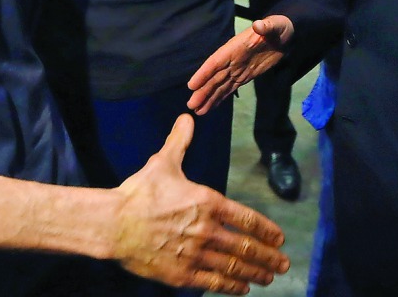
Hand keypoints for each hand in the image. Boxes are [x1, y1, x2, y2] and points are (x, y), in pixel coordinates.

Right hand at [113, 115, 288, 293]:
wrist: (114, 224)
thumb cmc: (139, 192)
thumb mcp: (162, 163)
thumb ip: (180, 142)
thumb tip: (187, 118)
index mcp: (207, 202)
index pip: (247, 219)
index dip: (267, 231)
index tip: (279, 239)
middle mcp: (207, 230)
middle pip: (247, 248)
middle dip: (269, 257)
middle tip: (283, 264)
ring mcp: (196, 255)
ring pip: (234, 268)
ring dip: (255, 274)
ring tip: (268, 278)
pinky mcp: (182, 274)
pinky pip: (214, 283)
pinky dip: (232, 287)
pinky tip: (242, 289)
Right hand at [186, 16, 293, 114]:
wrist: (285, 35)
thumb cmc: (278, 28)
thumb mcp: (274, 25)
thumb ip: (266, 26)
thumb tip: (258, 25)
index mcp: (234, 48)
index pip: (215, 62)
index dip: (203, 73)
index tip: (192, 85)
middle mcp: (232, 60)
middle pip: (214, 77)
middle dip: (202, 91)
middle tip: (191, 105)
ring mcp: (237, 69)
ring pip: (219, 85)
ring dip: (208, 98)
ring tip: (198, 111)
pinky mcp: (245, 76)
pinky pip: (229, 88)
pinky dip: (220, 97)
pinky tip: (211, 106)